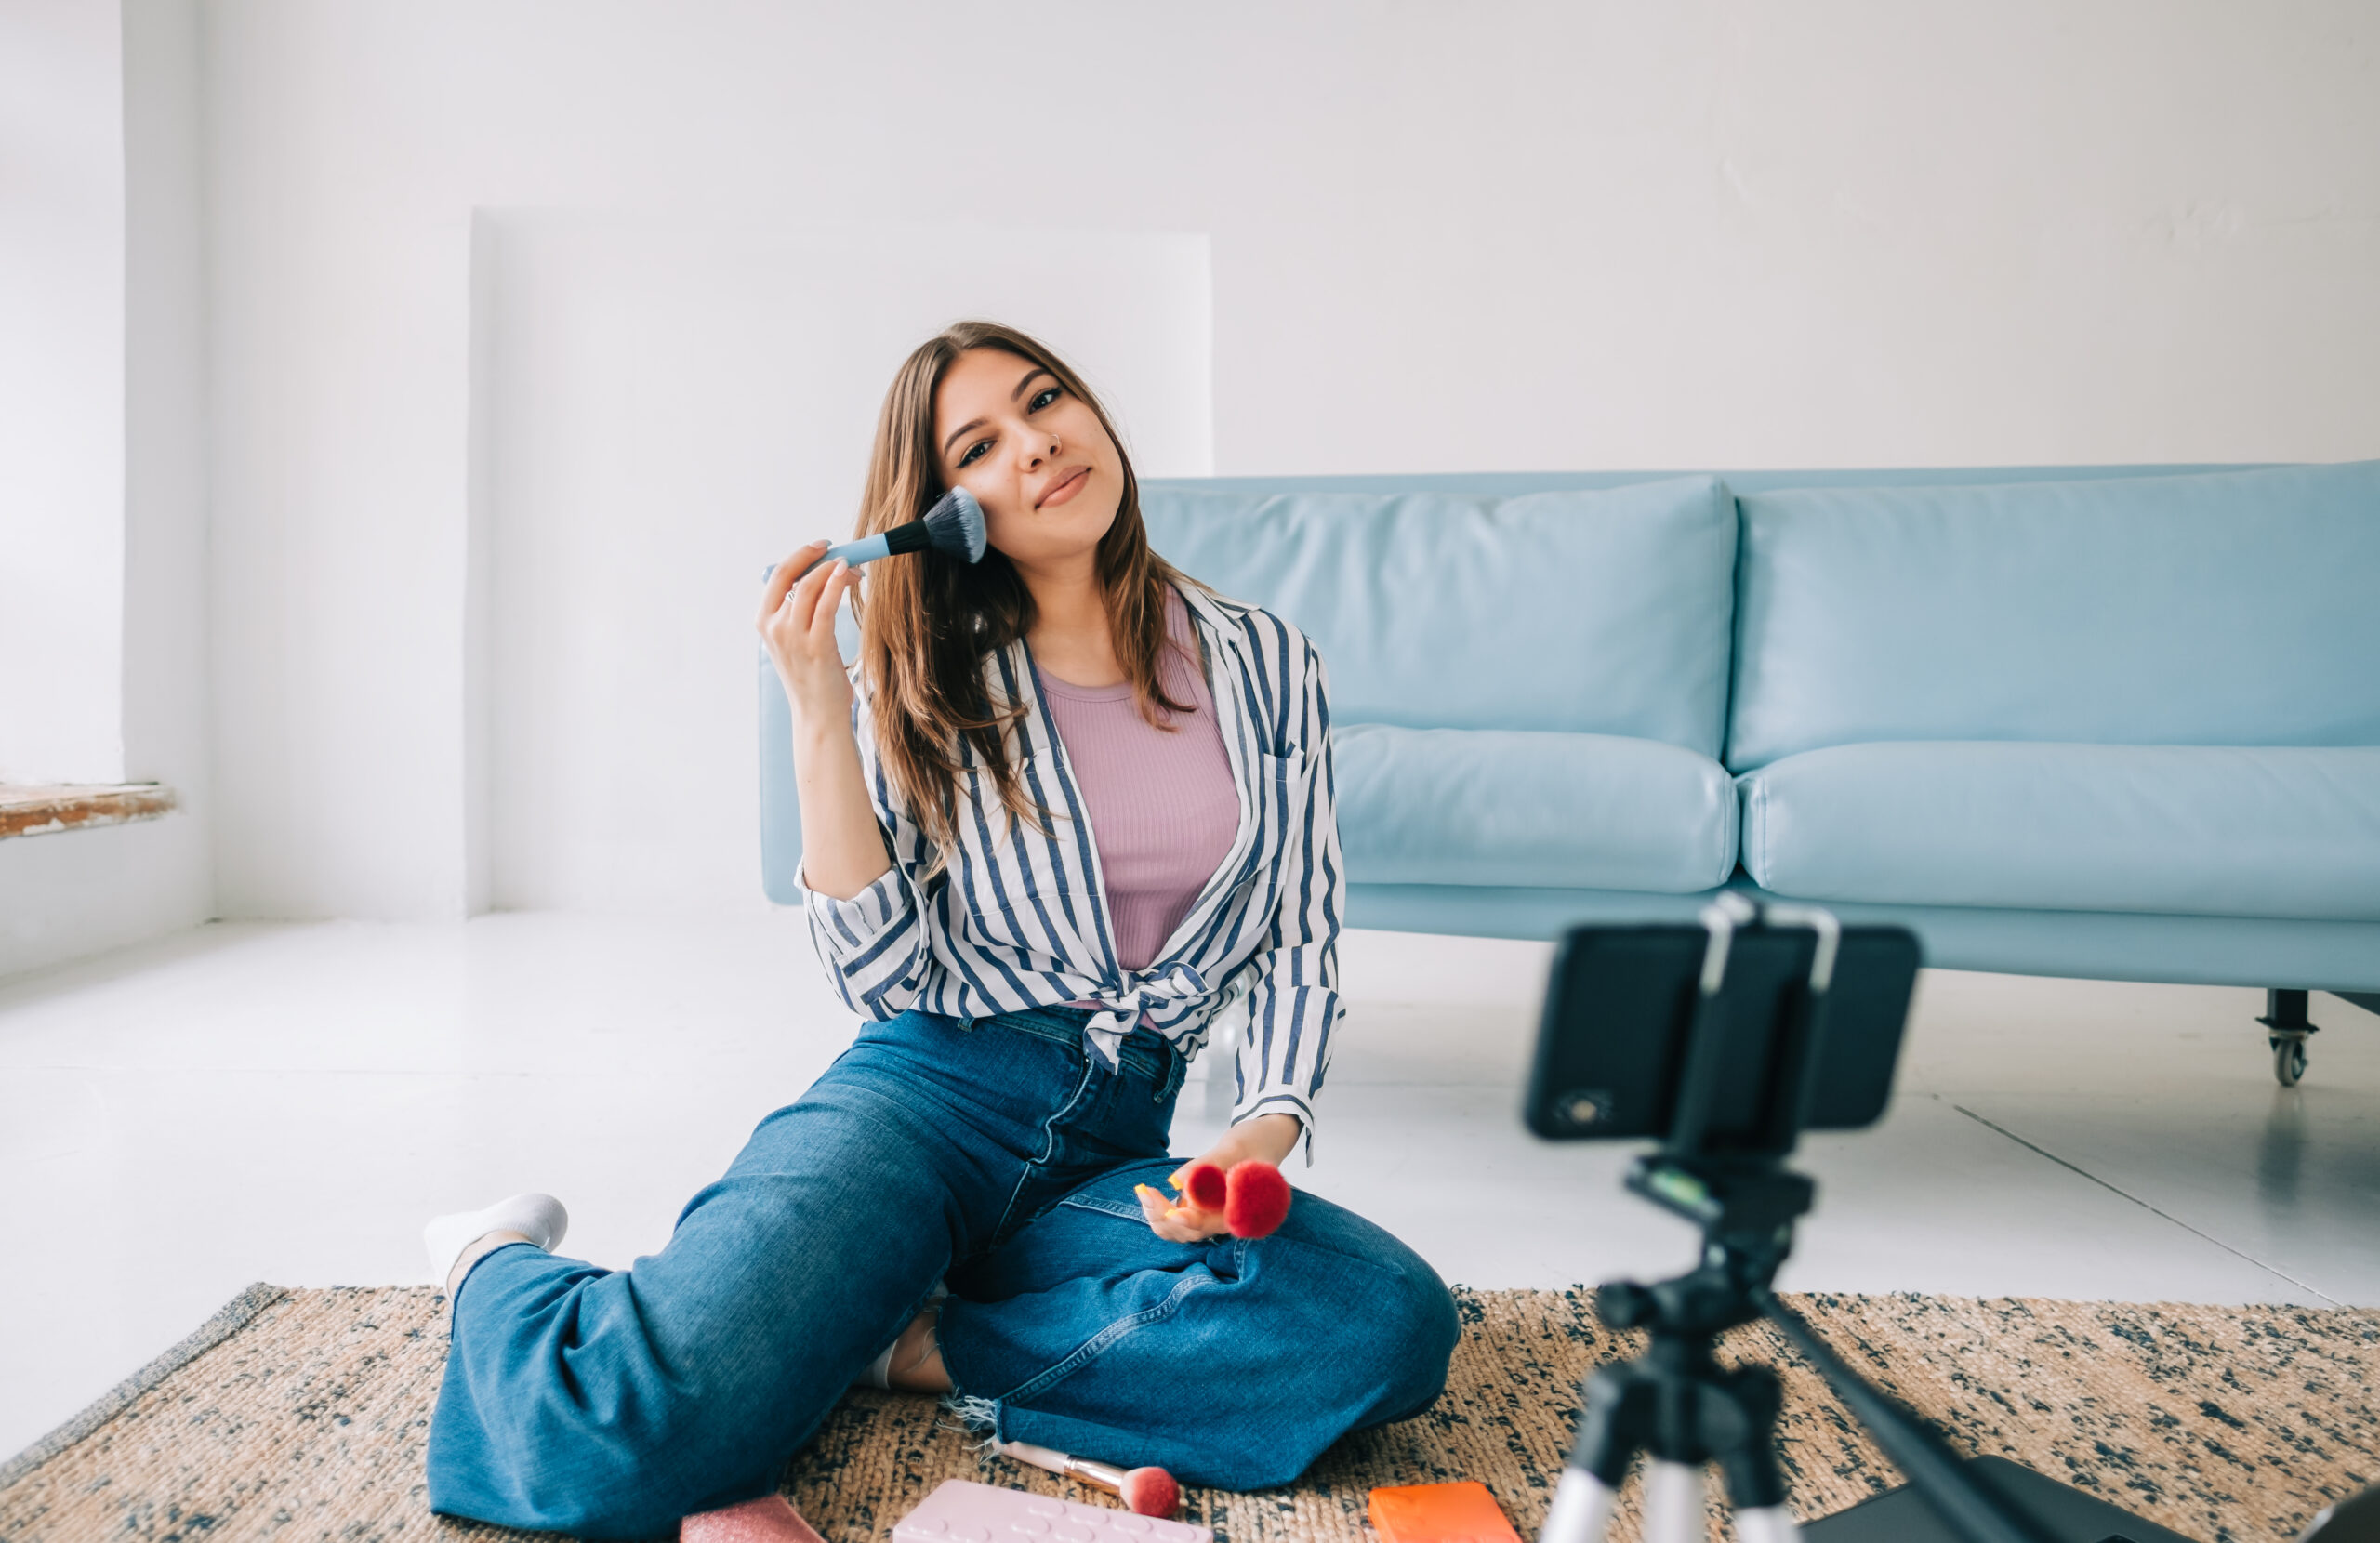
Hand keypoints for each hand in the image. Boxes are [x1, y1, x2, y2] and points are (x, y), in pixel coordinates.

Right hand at [756, 542, 861, 730]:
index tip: (821, 546)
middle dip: (817, 557)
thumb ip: (799, 611)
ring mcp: (793, 637)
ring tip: (853, 569)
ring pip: (810, 587)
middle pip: (793, 576)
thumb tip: (821, 576)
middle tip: (839, 551)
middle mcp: (774, 627)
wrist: (817, 714)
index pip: (778, 574)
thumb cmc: (812, 675)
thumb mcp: (795, 639)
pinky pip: (826, 606)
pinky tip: (847, 575)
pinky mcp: (816, 646)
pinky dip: (837, 584)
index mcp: (764, 621)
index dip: (800, 555)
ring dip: (834, 570)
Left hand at [1135, 1113, 1301, 1241]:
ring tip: (1143, 1193)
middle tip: (1146, 1193)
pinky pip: (1178, 1220)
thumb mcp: (1235, 1147)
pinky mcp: (1202, 1209)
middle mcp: (1226, 1219)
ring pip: (1181, 1230)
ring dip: (1159, 1217)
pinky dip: (1161, 1212)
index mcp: (1241, 1210)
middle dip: (1165, 1218)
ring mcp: (1213, 1215)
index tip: (1172, 1213)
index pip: (1212, 1225)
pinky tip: (1148, 1195)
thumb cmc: (1256, 1141)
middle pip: (1191, 1232)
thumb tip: (1178, 1182)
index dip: (1190, 1222)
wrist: (1265, 1138)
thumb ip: (1209, 1165)